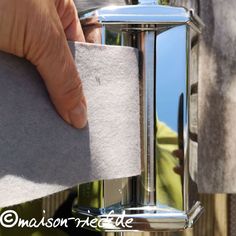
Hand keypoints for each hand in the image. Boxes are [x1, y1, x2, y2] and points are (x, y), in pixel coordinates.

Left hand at [0, 0, 86, 127]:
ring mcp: (12, 44)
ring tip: (49, 125)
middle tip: (70, 123)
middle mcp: (35, 29)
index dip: (84, 81)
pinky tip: (24, 115)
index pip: (78, 55)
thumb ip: (65, 78)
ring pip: (31, 80)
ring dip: (37, 101)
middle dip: (61, 96)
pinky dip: (15, 100)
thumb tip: (80, 116)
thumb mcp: (44, 35)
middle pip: (55, 70)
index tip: (86, 108)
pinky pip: (9, 85)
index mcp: (57, 13)